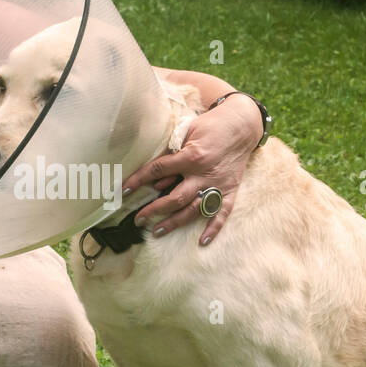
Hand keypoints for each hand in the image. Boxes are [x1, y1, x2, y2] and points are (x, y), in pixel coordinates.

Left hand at [121, 94, 261, 244]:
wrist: (242, 125)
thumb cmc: (211, 125)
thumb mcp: (188, 130)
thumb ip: (171, 151)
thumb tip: (156, 176)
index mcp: (192, 156)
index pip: (158, 170)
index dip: (138, 180)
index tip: (123, 190)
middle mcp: (204, 174)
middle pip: (175, 198)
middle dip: (154, 210)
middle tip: (138, 219)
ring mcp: (218, 185)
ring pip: (194, 210)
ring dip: (175, 222)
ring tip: (157, 231)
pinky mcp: (231, 190)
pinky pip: (222, 213)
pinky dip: (213, 228)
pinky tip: (202, 241)